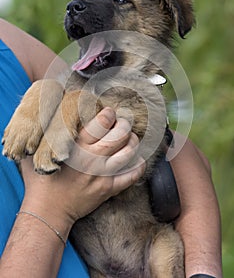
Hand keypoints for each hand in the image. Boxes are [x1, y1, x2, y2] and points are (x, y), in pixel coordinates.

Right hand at [20, 107, 144, 232]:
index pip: (103, 122)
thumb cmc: (40, 180)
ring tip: (130, 139)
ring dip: (133, 142)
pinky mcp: (107, 189)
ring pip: (128, 152)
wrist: (47, 211)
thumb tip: (42, 115)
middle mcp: (92, 158)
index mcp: (76, 146)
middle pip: (120, 134)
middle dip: (125, 125)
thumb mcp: (34, 152)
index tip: (108, 113)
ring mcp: (102, 174)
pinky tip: (138, 160)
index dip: (109, 114)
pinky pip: (131, 176)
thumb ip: (40, 134)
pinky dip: (138, 167)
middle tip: (122, 124)